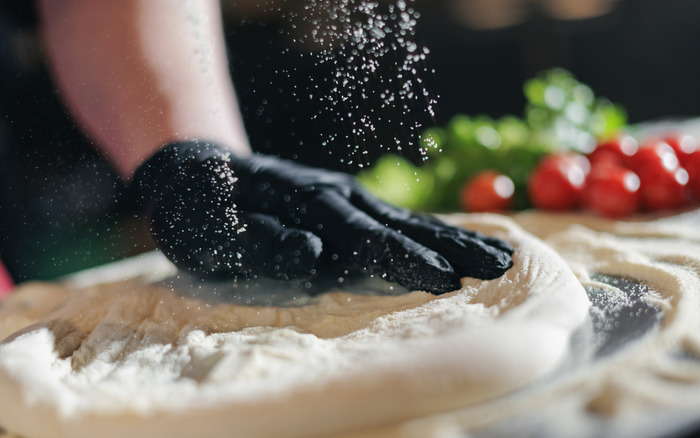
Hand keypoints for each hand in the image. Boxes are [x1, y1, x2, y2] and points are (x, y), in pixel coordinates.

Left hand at [132, 141, 512, 293]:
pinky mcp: (346, 200)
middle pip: (403, 225)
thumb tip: (315, 254)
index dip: (408, 259)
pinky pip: (397, 217)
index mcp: (310, 207)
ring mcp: (345, 195)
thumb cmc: (203, 211)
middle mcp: (337, 197)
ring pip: (409, 219)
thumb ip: (261, 242)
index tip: (448, 281)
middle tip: (499, 267)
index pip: (368, 238)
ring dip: (454, 238)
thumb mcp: (213, 232)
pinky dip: (433, 229)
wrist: (196, 169)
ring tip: (498, 256)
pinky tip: (458, 241)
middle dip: (452, 248)